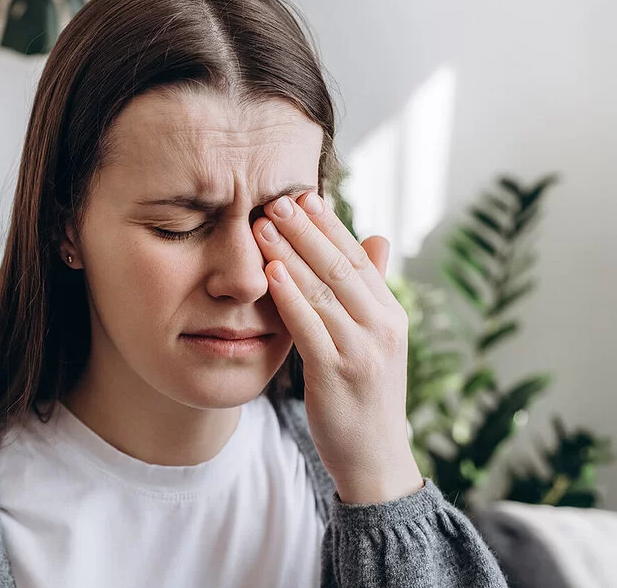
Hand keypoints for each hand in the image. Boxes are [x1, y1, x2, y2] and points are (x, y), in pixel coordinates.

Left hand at [253, 191, 422, 503]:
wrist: (375, 458)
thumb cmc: (366, 395)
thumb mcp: (376, 339)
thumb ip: (370, 291)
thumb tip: (376, 237)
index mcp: (390, 314)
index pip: (358, 258)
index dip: (330, 225)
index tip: (304, 195)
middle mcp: (382, 326)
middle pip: (340, 266)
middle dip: (307, 229)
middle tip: (277, 199)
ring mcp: (362, 350)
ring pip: (324, 290)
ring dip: (291, 253)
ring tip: (264, 224)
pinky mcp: (338, 373)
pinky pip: (310, 327)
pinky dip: (290, 296)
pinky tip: (270, 272)